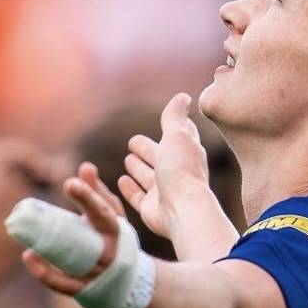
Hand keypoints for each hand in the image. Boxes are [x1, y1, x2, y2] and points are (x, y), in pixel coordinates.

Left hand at [21, 162, 124, 295]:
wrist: (127, 280)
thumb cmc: (113, 238)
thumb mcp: (110, 215)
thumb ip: (97, 192)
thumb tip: (85, 167)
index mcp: (115, 231)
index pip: (103, 213)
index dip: (88, 197)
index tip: (70, 183)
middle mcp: (109, 254)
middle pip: (91, 239)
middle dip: (69, 228)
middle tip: (40, 212)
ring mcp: (97, 274)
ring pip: (73, 264)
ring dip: (49, 254)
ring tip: (28, 242)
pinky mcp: (85, 289)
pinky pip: (63, 284)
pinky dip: (45, 273)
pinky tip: (29, 256)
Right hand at [118, 93, 209, 239]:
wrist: (182, 210)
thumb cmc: (181, 170)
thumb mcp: (177, 136)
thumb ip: (175, 117)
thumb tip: (183, 96)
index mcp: (186, 153)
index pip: (180, 136)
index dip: (173, 128)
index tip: (168, 120)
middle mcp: (177, 173)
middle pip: (159, 157)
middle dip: (148, 149)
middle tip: (133, 142)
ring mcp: (164, 192)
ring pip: (148, 177)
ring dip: (139, 168)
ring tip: (128, 160)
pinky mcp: (152, 209)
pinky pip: (138, 197)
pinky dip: (130, 189)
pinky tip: (121, 181)